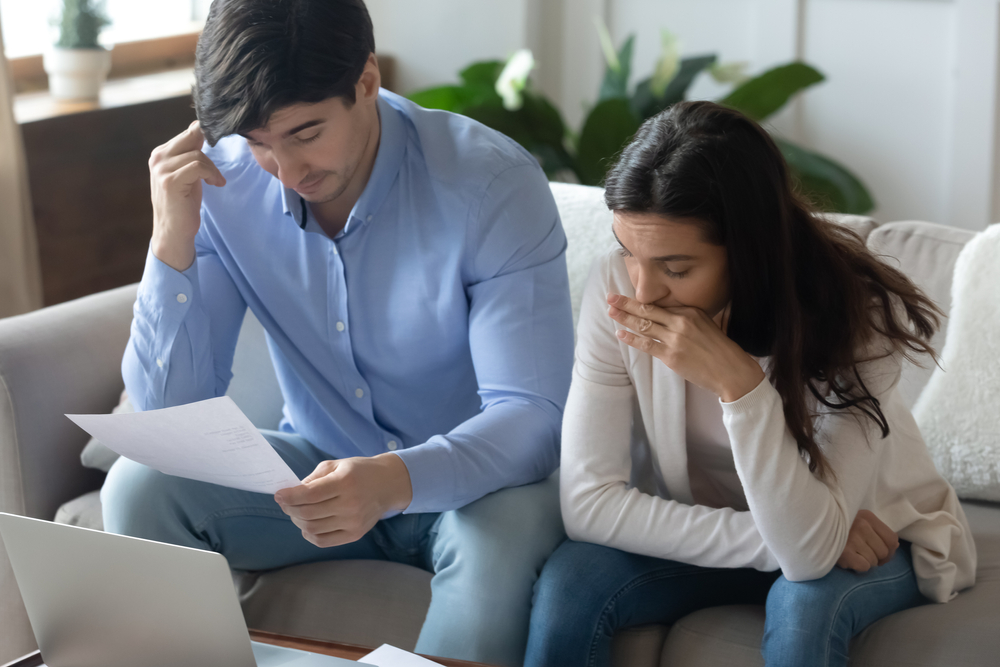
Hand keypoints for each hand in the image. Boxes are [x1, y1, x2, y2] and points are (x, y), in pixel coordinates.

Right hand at [148, 120, 226, 270]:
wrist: (173, 230)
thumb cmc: (183, 202)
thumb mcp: (188, 173)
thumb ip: (191, 153)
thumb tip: (201, 129)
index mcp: (160, 154)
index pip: (187, 133)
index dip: (205, 137)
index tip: (216, 151)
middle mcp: (157, 158)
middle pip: (191, 138)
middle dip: (209, 154)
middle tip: (215, 172)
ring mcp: (161, 169)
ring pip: (197, 154)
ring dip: (212, 169)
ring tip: (215, 182)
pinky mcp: (170, 181)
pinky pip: (198, 166)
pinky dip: (211, 174)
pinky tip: (215, 184)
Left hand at [274, 453, 412, 547]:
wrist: (387, 485)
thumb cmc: (359, 472)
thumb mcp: (336, 465)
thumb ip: (313, 478)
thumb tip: (291, 494)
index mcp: (345, 482)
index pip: (309, 494)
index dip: (289, 496)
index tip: (279, 495)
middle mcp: (350, 504)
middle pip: (308, 513)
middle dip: (290, 509)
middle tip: (286, 503)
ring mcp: (353, 522)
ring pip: (312, 529)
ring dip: (298, 521)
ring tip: (297, 513)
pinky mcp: (355, 534)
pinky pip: (323, 541)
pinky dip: (309, 534)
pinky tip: (308, 524)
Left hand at [606, 294, 764, 401]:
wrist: (731, 370)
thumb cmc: (720, 349)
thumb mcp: (706, 325)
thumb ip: (687, 319)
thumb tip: (666, 317)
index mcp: (690, 311)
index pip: (659, 304)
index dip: (640, 300)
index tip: (626, 296)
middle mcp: (681, 321)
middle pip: (647, 310)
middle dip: (626, 303)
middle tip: (610, 297)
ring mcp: (675, 338)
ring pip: (644, 325)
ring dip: (624, 318)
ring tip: (610, 312)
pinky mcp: (671, 355)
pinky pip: (646, 345)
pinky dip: (632, 339)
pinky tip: (620, 334)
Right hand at [837, 509, 898, 572]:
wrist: (810, 527)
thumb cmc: (837, 527)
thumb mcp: (858, 521)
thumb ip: (877, 531)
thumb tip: (895, 546)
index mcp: (867, 516)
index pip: (892, 539)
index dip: (890, 552)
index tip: (880, 556)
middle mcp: (861, 525)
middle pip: (883, 552)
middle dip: (875, 558)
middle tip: (862, 555)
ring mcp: (852, 538)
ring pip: (873, 561)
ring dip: (864, 562)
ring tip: (851, 555)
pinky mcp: (844, 552)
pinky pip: (864, 566)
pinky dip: (857, 567)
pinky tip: (847, 560)